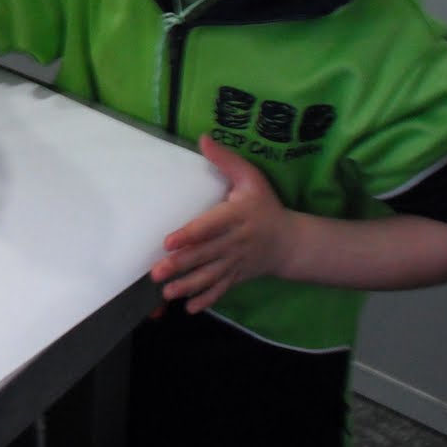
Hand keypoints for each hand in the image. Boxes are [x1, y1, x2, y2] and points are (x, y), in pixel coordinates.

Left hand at [149, 134, 300, 312]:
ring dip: (188, 285)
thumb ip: (227, 160)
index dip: (190, 234)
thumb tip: (203, 138)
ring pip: (210, 275)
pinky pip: (222, 289)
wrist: (289, 241)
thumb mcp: (251, 178)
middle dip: (181, 265)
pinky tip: (190, 308)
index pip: (211, 226)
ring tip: (167, 292)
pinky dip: (207, 300)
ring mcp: (236, 262)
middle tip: (157, 272)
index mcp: (237, 216)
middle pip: (206, 254)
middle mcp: (236, 242)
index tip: (169, 241)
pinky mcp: (237, 276)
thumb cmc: (264, 205)